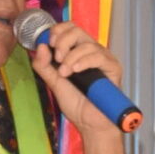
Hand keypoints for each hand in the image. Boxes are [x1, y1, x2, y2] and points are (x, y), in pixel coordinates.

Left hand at [25, 18, 124, 133]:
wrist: (91, 124)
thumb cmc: (77, 105)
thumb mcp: (54, 83)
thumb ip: (44, 66)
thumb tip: (41, 46)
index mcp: (77, 52)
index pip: (69, 29)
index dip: (57, 31)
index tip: (49, 44)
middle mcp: (91, 52)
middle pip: (76, 30)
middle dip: (62, 42)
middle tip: (57, 59)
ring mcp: (103, 58)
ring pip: (86, 44)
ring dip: (71, 58)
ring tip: (66, 74)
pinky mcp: (113, 67)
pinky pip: (98, 55)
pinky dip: (84, 61)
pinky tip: (76, 70)